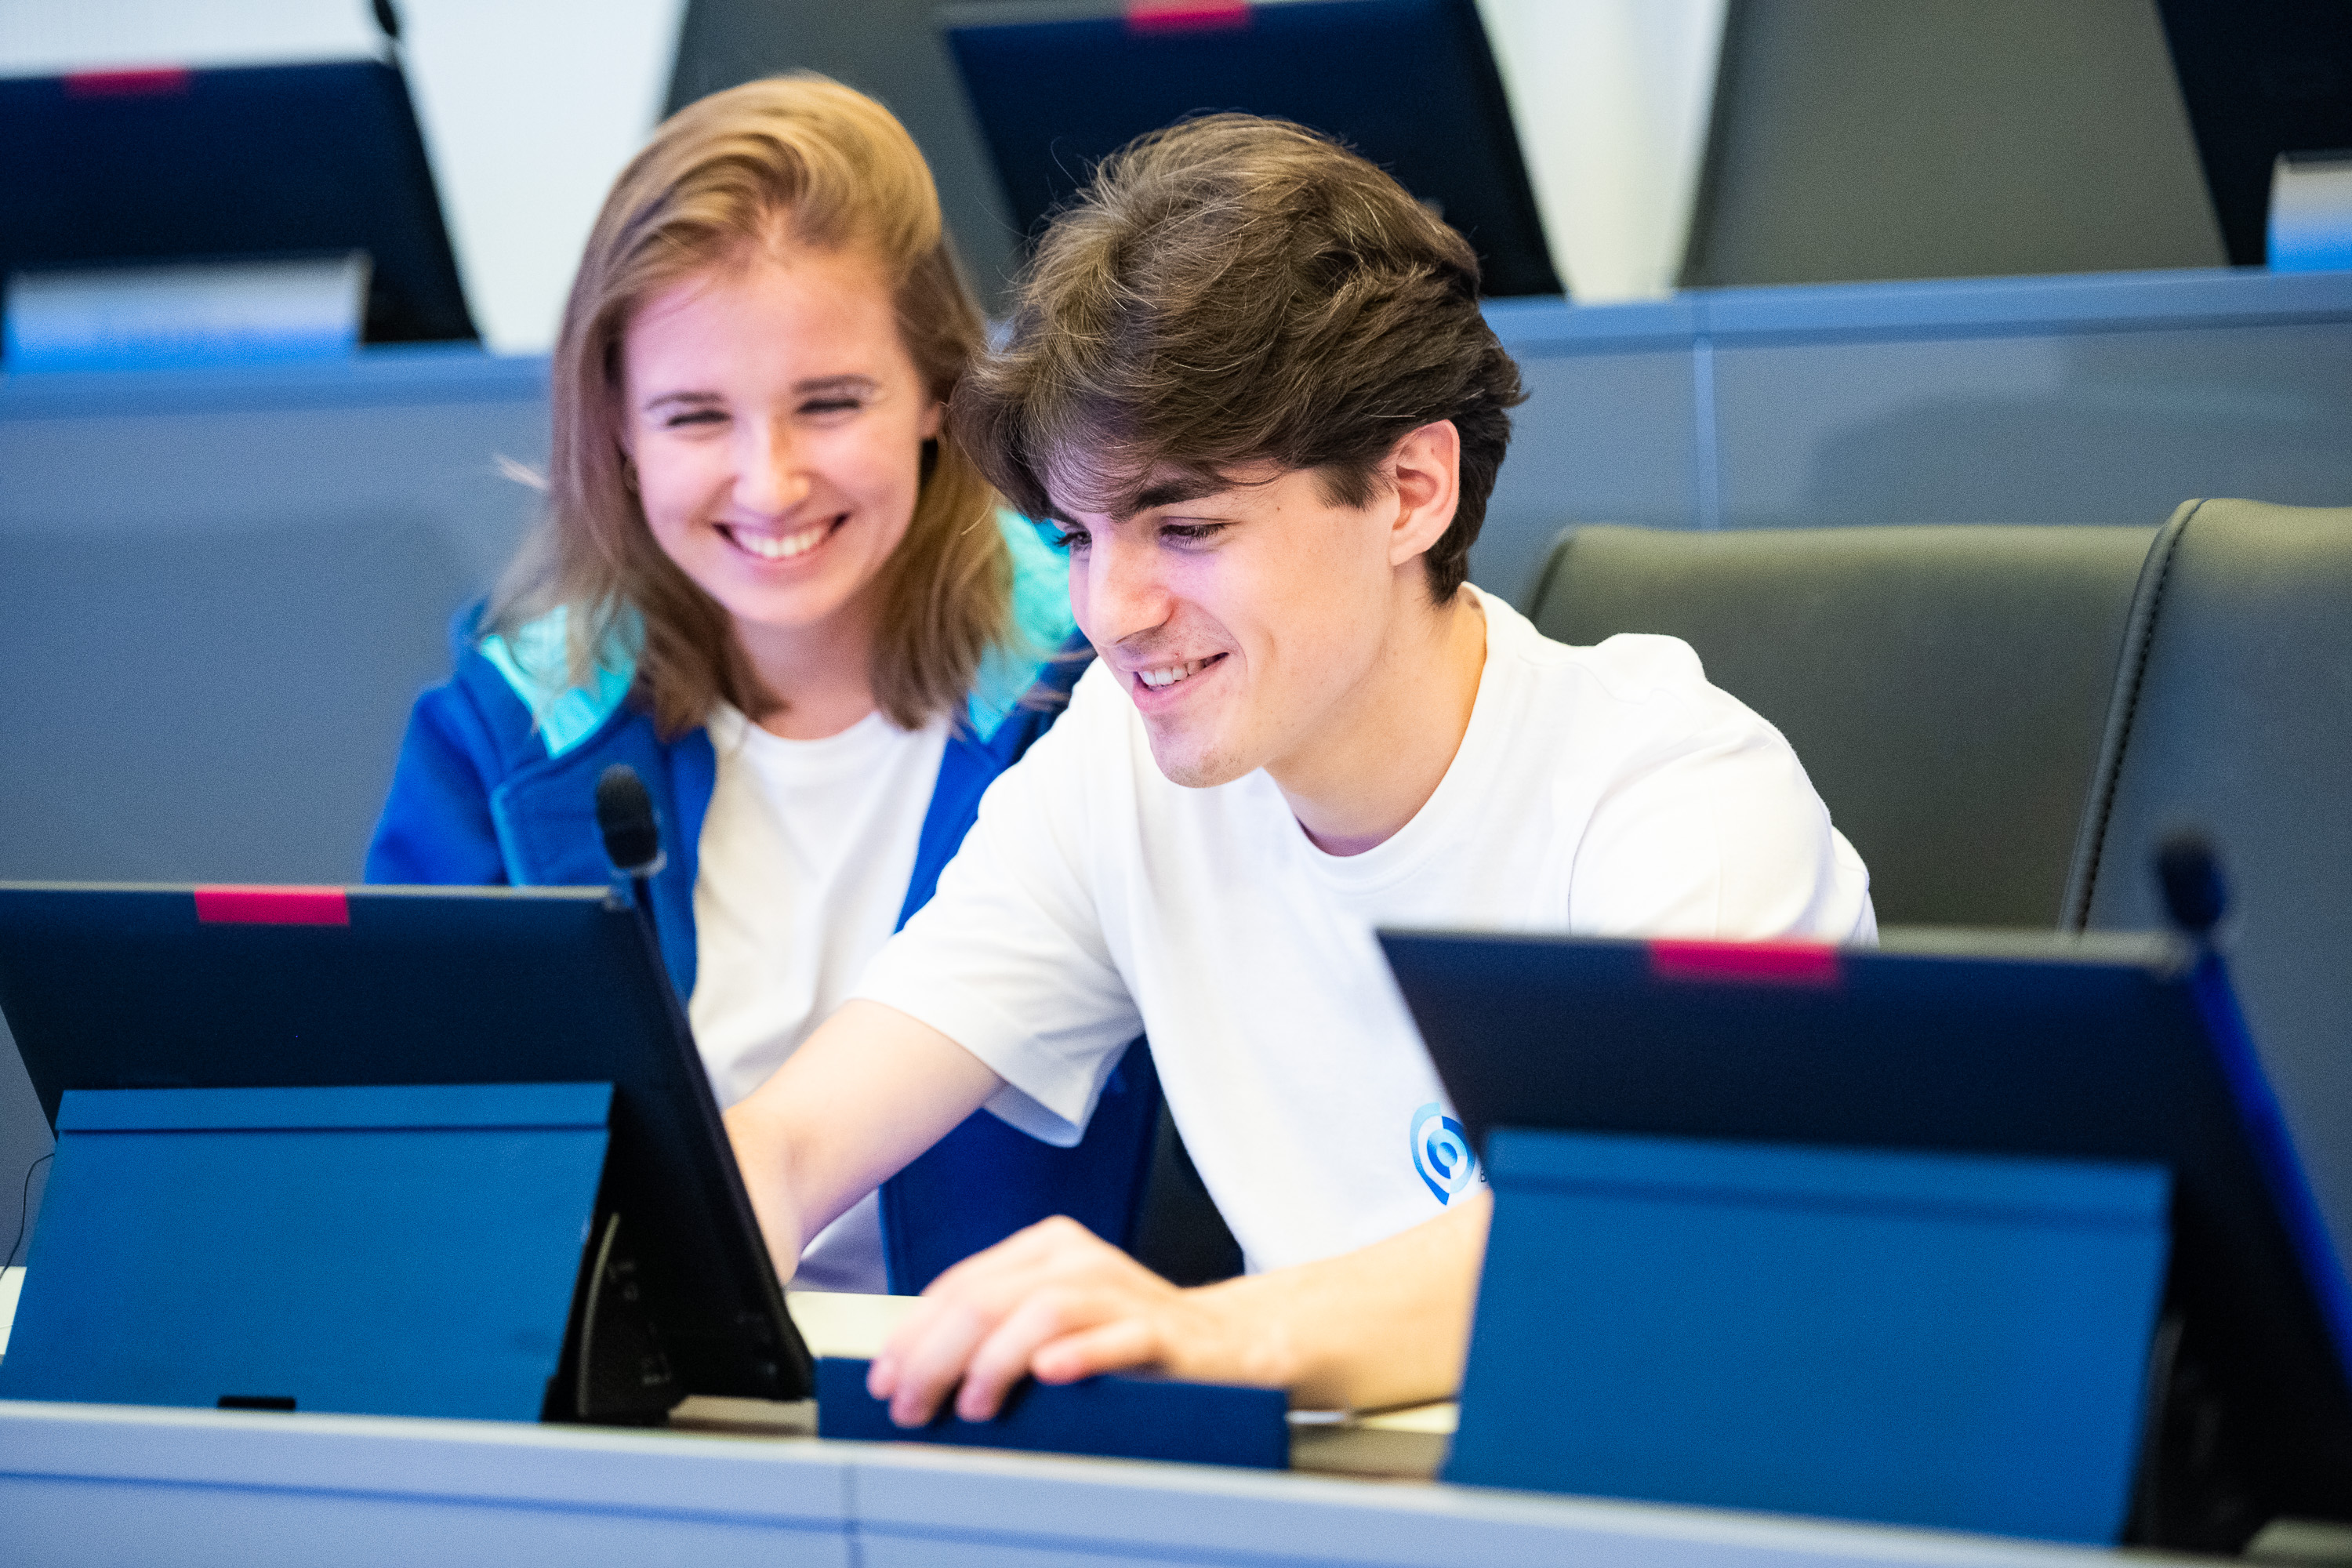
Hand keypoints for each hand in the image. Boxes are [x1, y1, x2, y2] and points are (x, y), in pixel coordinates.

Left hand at [867, 1216, 1286, 1424]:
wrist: (1222, 1346)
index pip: (961, 1284)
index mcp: (1046, 1247)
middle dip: (935, 1356)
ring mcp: (1121, 1289)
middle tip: (910, 1403)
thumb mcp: (1051, 1321)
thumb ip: (995, 1329)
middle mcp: (1079, 1258)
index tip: (884, 1379)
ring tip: (971, 1405)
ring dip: (994, 1361)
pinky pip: (1115, 1336)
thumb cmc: (1126, 1338)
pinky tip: (1049, 1374)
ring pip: (1041, 1312)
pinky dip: (1079, 1354)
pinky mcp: (1160, 1328)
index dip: (913, 1334)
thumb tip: (915, 1370)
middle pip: (988, 1299)